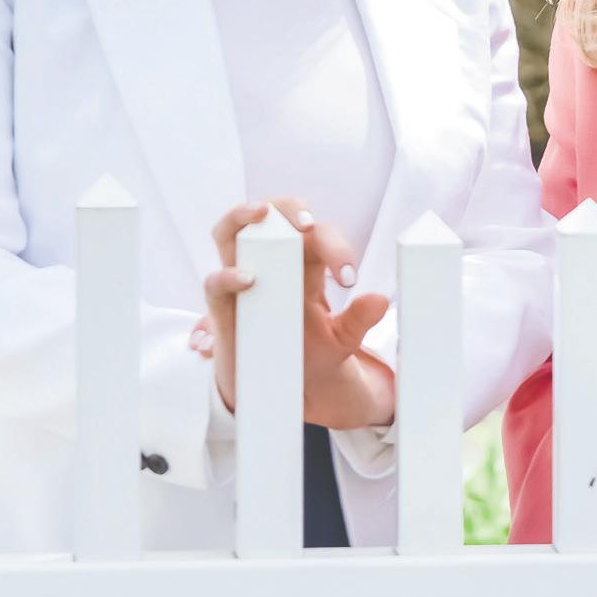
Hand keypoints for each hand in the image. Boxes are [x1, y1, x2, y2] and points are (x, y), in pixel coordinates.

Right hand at [200, 201, 394, 431]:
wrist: (289, 388)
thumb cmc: (314, 353)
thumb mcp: (342, 340)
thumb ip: (359, 320)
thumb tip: (381, 300)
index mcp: (306, 264)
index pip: (318, 236)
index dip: (334, 248)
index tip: (348, 279)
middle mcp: (270, 263)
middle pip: (273, 214)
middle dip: (288, 208)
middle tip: (308, 225)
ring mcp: (241, 278)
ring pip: (231, 230)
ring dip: (242, 214)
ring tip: (261, 213)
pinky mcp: (223, 306)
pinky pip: (215, 280)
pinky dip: (227, 276)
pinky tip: (249, 279)